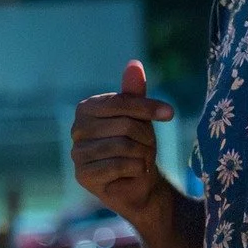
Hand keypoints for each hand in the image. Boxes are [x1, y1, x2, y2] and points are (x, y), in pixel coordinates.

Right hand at [71, 61, 174, 223]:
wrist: (138, 183)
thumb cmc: (137, 145)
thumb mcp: (140, 117)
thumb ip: (134, 93)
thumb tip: (134, 64)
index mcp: (86, 108)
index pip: (120, 102)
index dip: (147, 108)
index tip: (170, 113)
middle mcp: (77, 129)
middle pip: (124, 125)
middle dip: (146, 137)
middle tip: (147, 147)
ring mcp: (77, 153)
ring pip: (123, 146)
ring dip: (142, 154)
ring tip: (140, 159)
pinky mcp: (83, 175)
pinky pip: (118, 165)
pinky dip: (135, 169)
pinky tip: (133, 173)